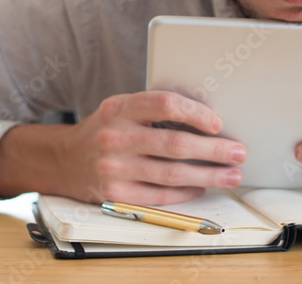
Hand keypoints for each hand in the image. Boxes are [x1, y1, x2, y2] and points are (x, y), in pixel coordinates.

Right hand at [0, 91, 245, 205]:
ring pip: (172, 174)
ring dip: (208, 175)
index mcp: (119, 108)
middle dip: (213, 149)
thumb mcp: (121, 108)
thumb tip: (205, 117)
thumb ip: (153, 109)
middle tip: (238, 151)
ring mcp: (114, 169)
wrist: (63, 160)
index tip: (217, 122)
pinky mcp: (115, 195)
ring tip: (231, 174)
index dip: (195, 112)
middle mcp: (115, 138)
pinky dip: (185, 192)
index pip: (164, 104)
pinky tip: (202, 187)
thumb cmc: (105, 130)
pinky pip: (159, 195)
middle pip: (175, 144)